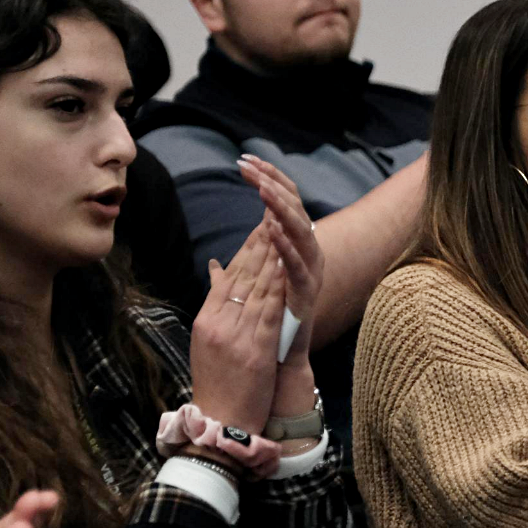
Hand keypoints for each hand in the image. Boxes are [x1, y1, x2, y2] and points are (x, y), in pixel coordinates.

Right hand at [189, 223, 286, 434]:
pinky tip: (288, 268)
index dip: (247, 249)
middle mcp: (218, 324)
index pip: (229, 277)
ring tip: (284, 231)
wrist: (220, 423)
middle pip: (242, 277)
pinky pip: (268, 312)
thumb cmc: (218, 384)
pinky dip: (278, 288)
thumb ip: (215, 304)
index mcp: (207, 320)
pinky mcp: (253, 350)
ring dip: (272, 257)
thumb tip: (216, 268)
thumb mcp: (209, 342)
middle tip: (275, 215)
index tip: (262, 226)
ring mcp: (234, 336)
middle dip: (260, 244)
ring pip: (256, 289)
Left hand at [238, 155, 322, 357]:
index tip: (245, 161)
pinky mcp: (308, 293)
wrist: (279, 366)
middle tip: (250, 165)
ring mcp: (310, 273)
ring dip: (281, 208)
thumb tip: (217, 263)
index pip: (280, 205)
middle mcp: (306, 256)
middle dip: (272, 184)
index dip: (266, 181)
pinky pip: (299, 264)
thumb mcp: (246, 296)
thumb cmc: (265, 330)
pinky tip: (272, 229)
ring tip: (262, 189)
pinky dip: (286, 245)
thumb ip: (235, 278)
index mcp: (291, 252)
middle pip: (293, 209)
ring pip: (300, 232)